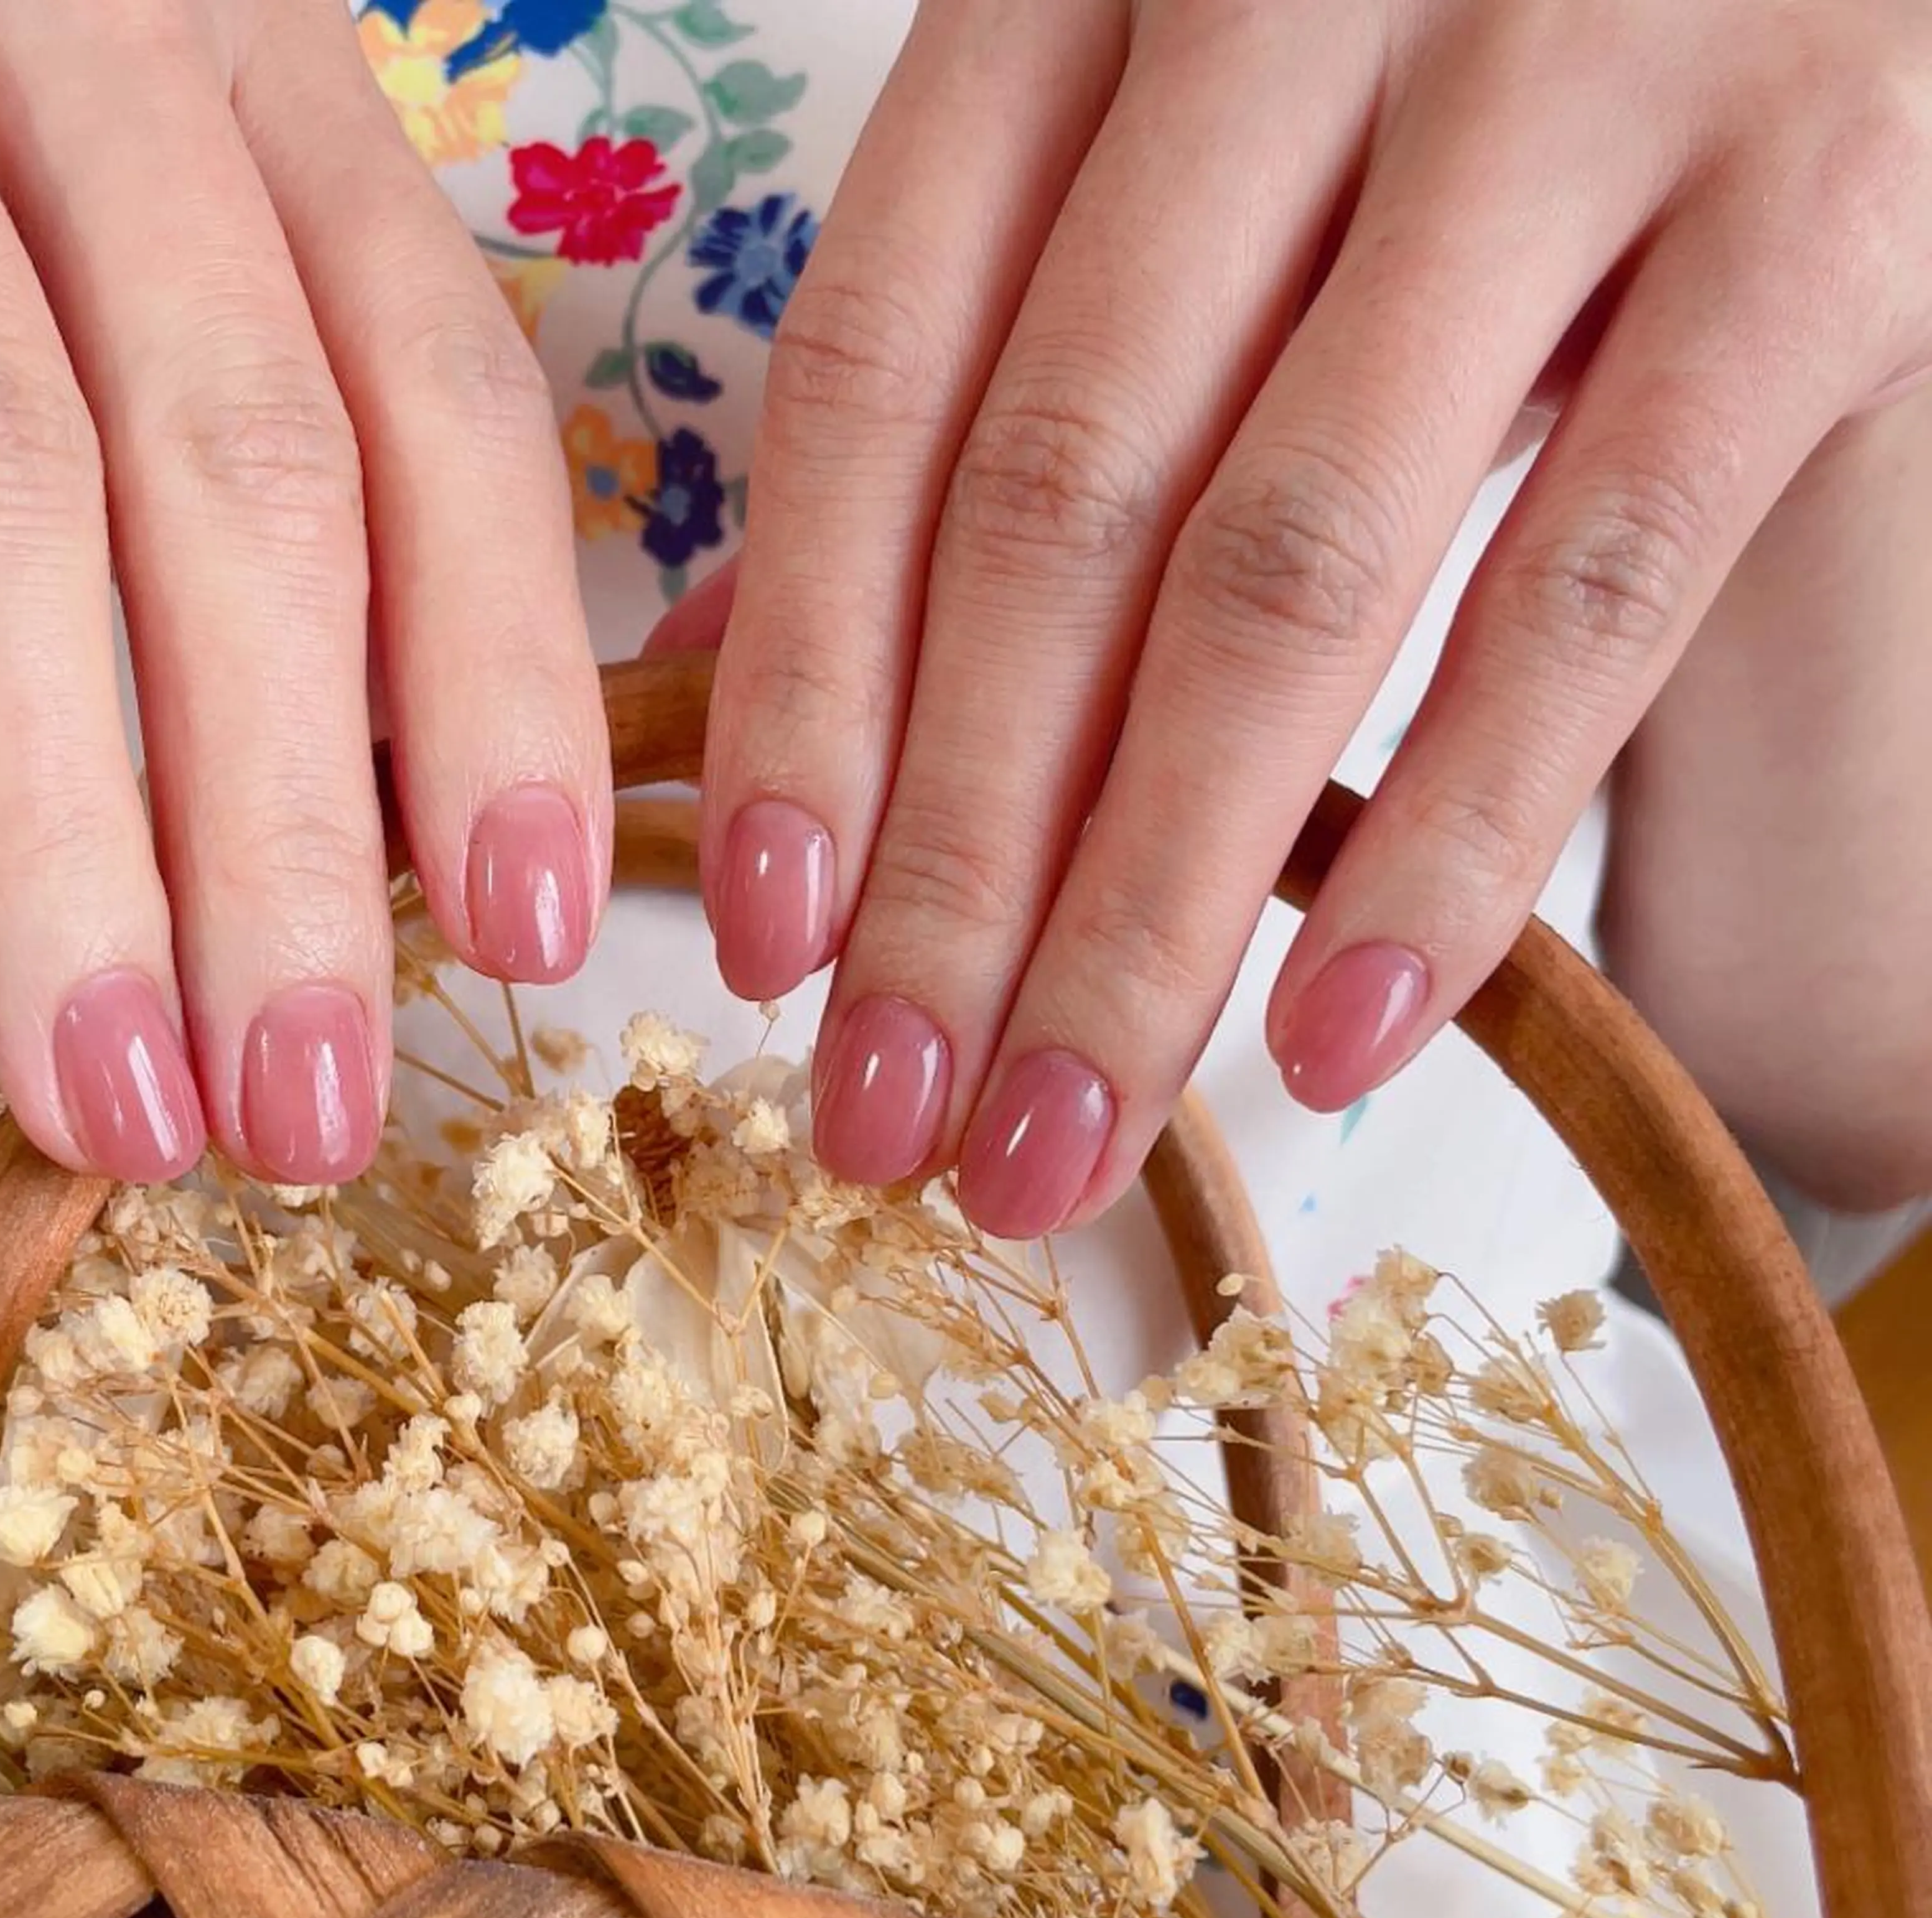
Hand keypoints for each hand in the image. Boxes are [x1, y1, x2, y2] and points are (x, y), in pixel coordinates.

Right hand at [0, 0, 606, 1183]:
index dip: (501, 684)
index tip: (526, 932)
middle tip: (306, 1111)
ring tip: (112, 1078)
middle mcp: (80, 38)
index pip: (438, 406)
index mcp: (253, 76)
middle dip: (285, 838)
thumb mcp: (132, 175)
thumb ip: (239, 410)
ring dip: (69, 822)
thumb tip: (365, 782)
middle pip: (240, 480)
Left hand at [683, 0, 1931, 1235]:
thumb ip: (1000, 363)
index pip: (877, 387)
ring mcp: (1575, 74)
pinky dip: (1455, 831)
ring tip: (1057, 1144)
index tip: (765, 943)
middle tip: (885, 1126)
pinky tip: (1336, 1044)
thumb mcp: (1194, 149)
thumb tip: (757, 679)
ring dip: (1149, 911)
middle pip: (1055, 517)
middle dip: (953, 870)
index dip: (804, 690)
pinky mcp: (1825, 194)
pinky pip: (1595, 575)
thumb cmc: (1451, 54)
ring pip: (1286, 574)